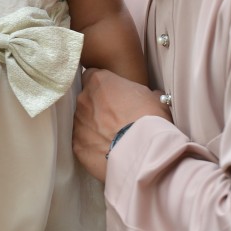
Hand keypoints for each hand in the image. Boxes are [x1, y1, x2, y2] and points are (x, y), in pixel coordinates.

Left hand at [73, 68, 171, 182]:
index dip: (104, 88)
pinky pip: (83, 142)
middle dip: (98, 108)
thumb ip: (143, 93)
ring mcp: (78, 122)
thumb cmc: (149, 119)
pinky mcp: (77, 144)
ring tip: (114, 138)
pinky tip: (107, 152)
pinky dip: (92, 146)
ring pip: (83, 121)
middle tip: (116, 120)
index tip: (115, 97)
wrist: (142, 151)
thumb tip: (150, 97)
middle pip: (87, 99)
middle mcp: (84, 98)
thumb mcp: (153, 99)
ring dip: (94, 127)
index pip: (93, 77)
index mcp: (99, 81)